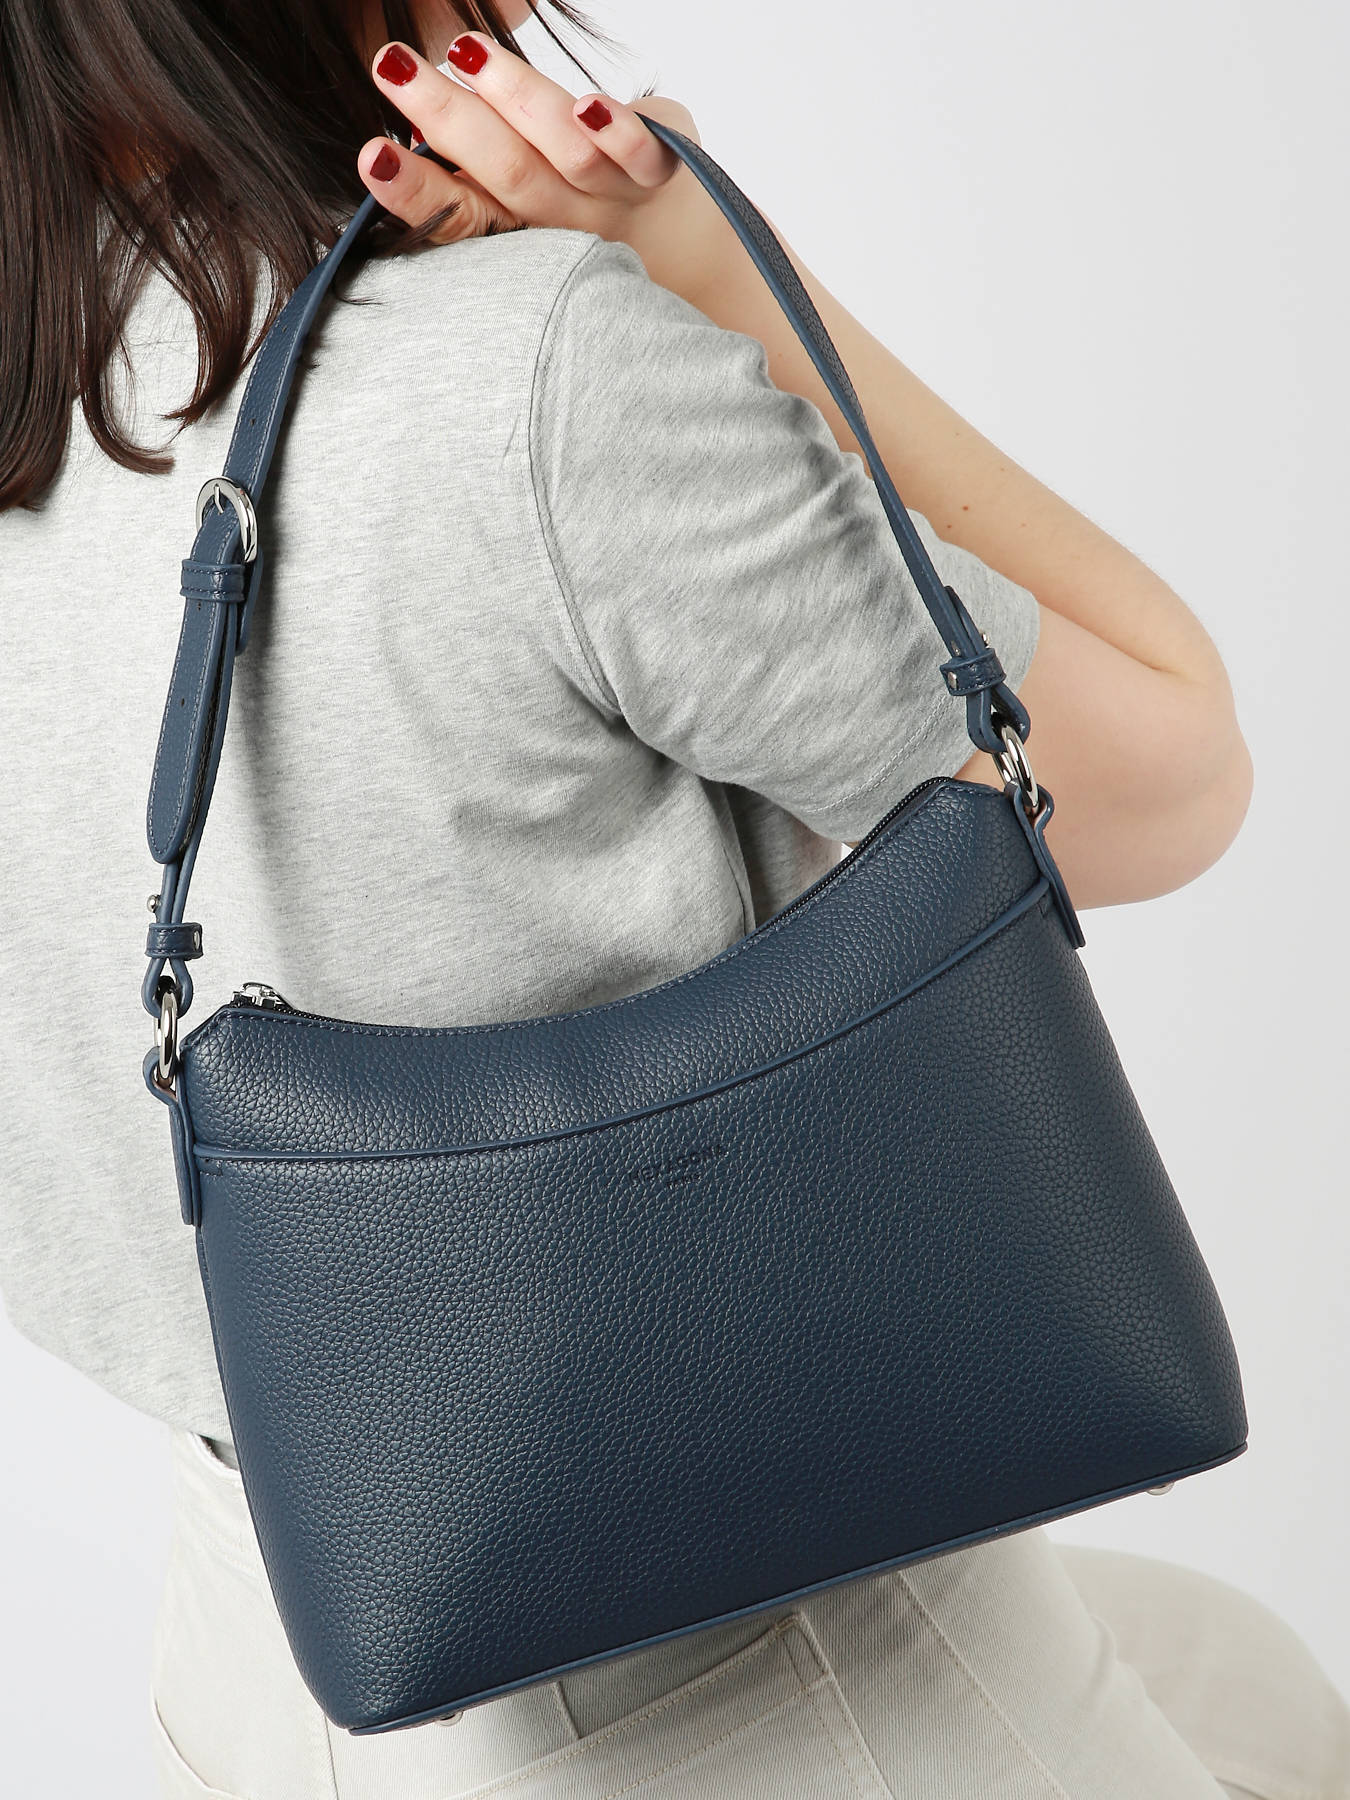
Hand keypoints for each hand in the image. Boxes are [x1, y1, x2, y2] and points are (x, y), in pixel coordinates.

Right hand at [360, 34, 735, 310]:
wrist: (689, 255)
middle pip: (503, 173)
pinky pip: (642, 156)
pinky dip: (618, 132)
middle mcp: (561, 219)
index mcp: (516, 226)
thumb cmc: (587, 214)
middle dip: (447, 119)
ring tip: (467, 54)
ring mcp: (613, 198)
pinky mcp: (663, 172)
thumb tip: (404, 130)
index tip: (371, 157)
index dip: (415, 192)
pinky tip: (588, 103)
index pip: (459, 214)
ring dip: (516, 102)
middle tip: (392, 69)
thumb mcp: (523, 201)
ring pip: (565, 155)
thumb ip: (473, 170)